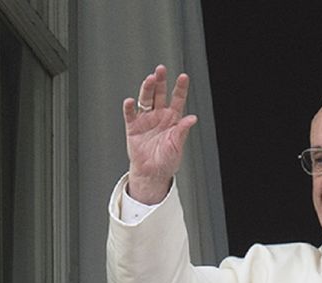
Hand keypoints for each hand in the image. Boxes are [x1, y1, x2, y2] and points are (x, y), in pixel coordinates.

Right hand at [122, 65, 197, 203]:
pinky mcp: (133, 127)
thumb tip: (192, 118)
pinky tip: (130, 101)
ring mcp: (146, 120)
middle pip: (159, 94)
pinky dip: (130, 108)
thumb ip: (183, 131)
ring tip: (149, 80)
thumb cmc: (167, 160)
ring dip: (147, 89)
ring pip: (146, 100)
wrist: (152, 173)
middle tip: (161, 70)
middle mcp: (159, 116)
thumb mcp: (178, 145)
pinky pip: (131, 115)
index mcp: (173, 119)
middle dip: (160, 81)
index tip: (183, 77)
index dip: (180, 88)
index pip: (177, 99)